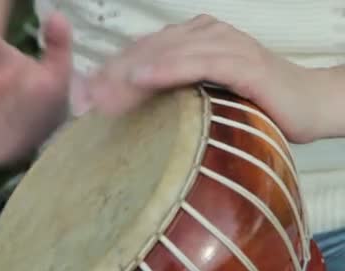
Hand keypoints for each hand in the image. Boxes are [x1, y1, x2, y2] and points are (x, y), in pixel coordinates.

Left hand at [87, 14, 327, 143]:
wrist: (311, 103)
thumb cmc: (254, 104)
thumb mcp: (204, 98)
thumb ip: (174, 95)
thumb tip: (132, 115)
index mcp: (192, 40)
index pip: (140, 52)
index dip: (108, 73)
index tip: (81, 97)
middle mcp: (204, 34)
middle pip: (146, 51)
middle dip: (109, 76)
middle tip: (82, 101)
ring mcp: (224, 45)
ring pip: (165, 55)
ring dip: (128, 75)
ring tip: (99, 96)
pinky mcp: (242, 63)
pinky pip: (198, 62)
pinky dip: (168, 69)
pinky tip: (141, 78)